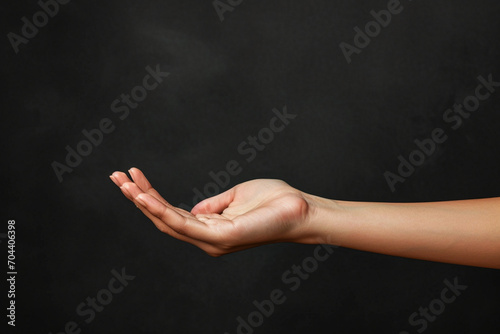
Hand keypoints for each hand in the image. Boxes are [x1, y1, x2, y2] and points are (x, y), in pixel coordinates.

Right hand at [110, 168, 311, 255]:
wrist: (301, 209)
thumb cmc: (273, 202)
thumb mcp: (234, 198)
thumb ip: (212, 206)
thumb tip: (193, 209)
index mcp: (209, 228)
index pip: (171, 214)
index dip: (149, 197)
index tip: (132, 175)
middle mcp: (206, 238)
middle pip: (163, 219)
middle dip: (138, 198)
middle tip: (116, 177)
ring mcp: (211, 241)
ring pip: (167, 222)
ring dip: (143, 202)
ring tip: (123, 183)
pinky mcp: (220, 238)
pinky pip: (183, 224)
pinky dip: (161, 210)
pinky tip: (144, 195)